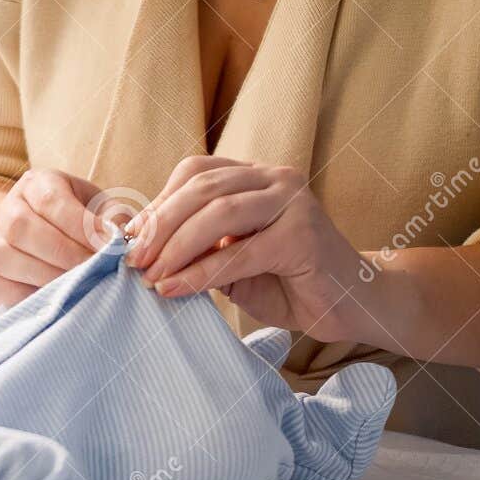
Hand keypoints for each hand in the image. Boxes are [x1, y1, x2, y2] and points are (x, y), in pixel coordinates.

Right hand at [0, 169, 108, 306]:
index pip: (51, 201)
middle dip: (63, 254)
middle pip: (21, 227)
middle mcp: (8, 208)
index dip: (80, 226)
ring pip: (3, 256)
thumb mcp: (101, 211)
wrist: (49, 243)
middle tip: (93, 271)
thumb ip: (113, 222)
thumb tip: (121, 243)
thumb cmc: (83, 225)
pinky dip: (20, 296)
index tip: (109, 247)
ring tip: (75, 287)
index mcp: (38, 184)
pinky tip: (49, 299)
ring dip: (43, 276)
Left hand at [126, 157, 368, 342]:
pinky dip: (201, 273)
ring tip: (150, 276)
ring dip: (175, 247)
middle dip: (159, 225)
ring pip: (218, 213)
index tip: (128, 239)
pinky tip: (176, 289)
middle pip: (201, 188)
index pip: (196, 173)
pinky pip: (239, 253)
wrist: (351, 306)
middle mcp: (276, 178)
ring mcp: (293, 202)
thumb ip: (197, 248)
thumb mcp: (231, 260)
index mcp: (255, 176)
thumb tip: (137, 248)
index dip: (158, 203)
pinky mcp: (303, 236)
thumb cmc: (287, 282)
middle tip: (132, 260)